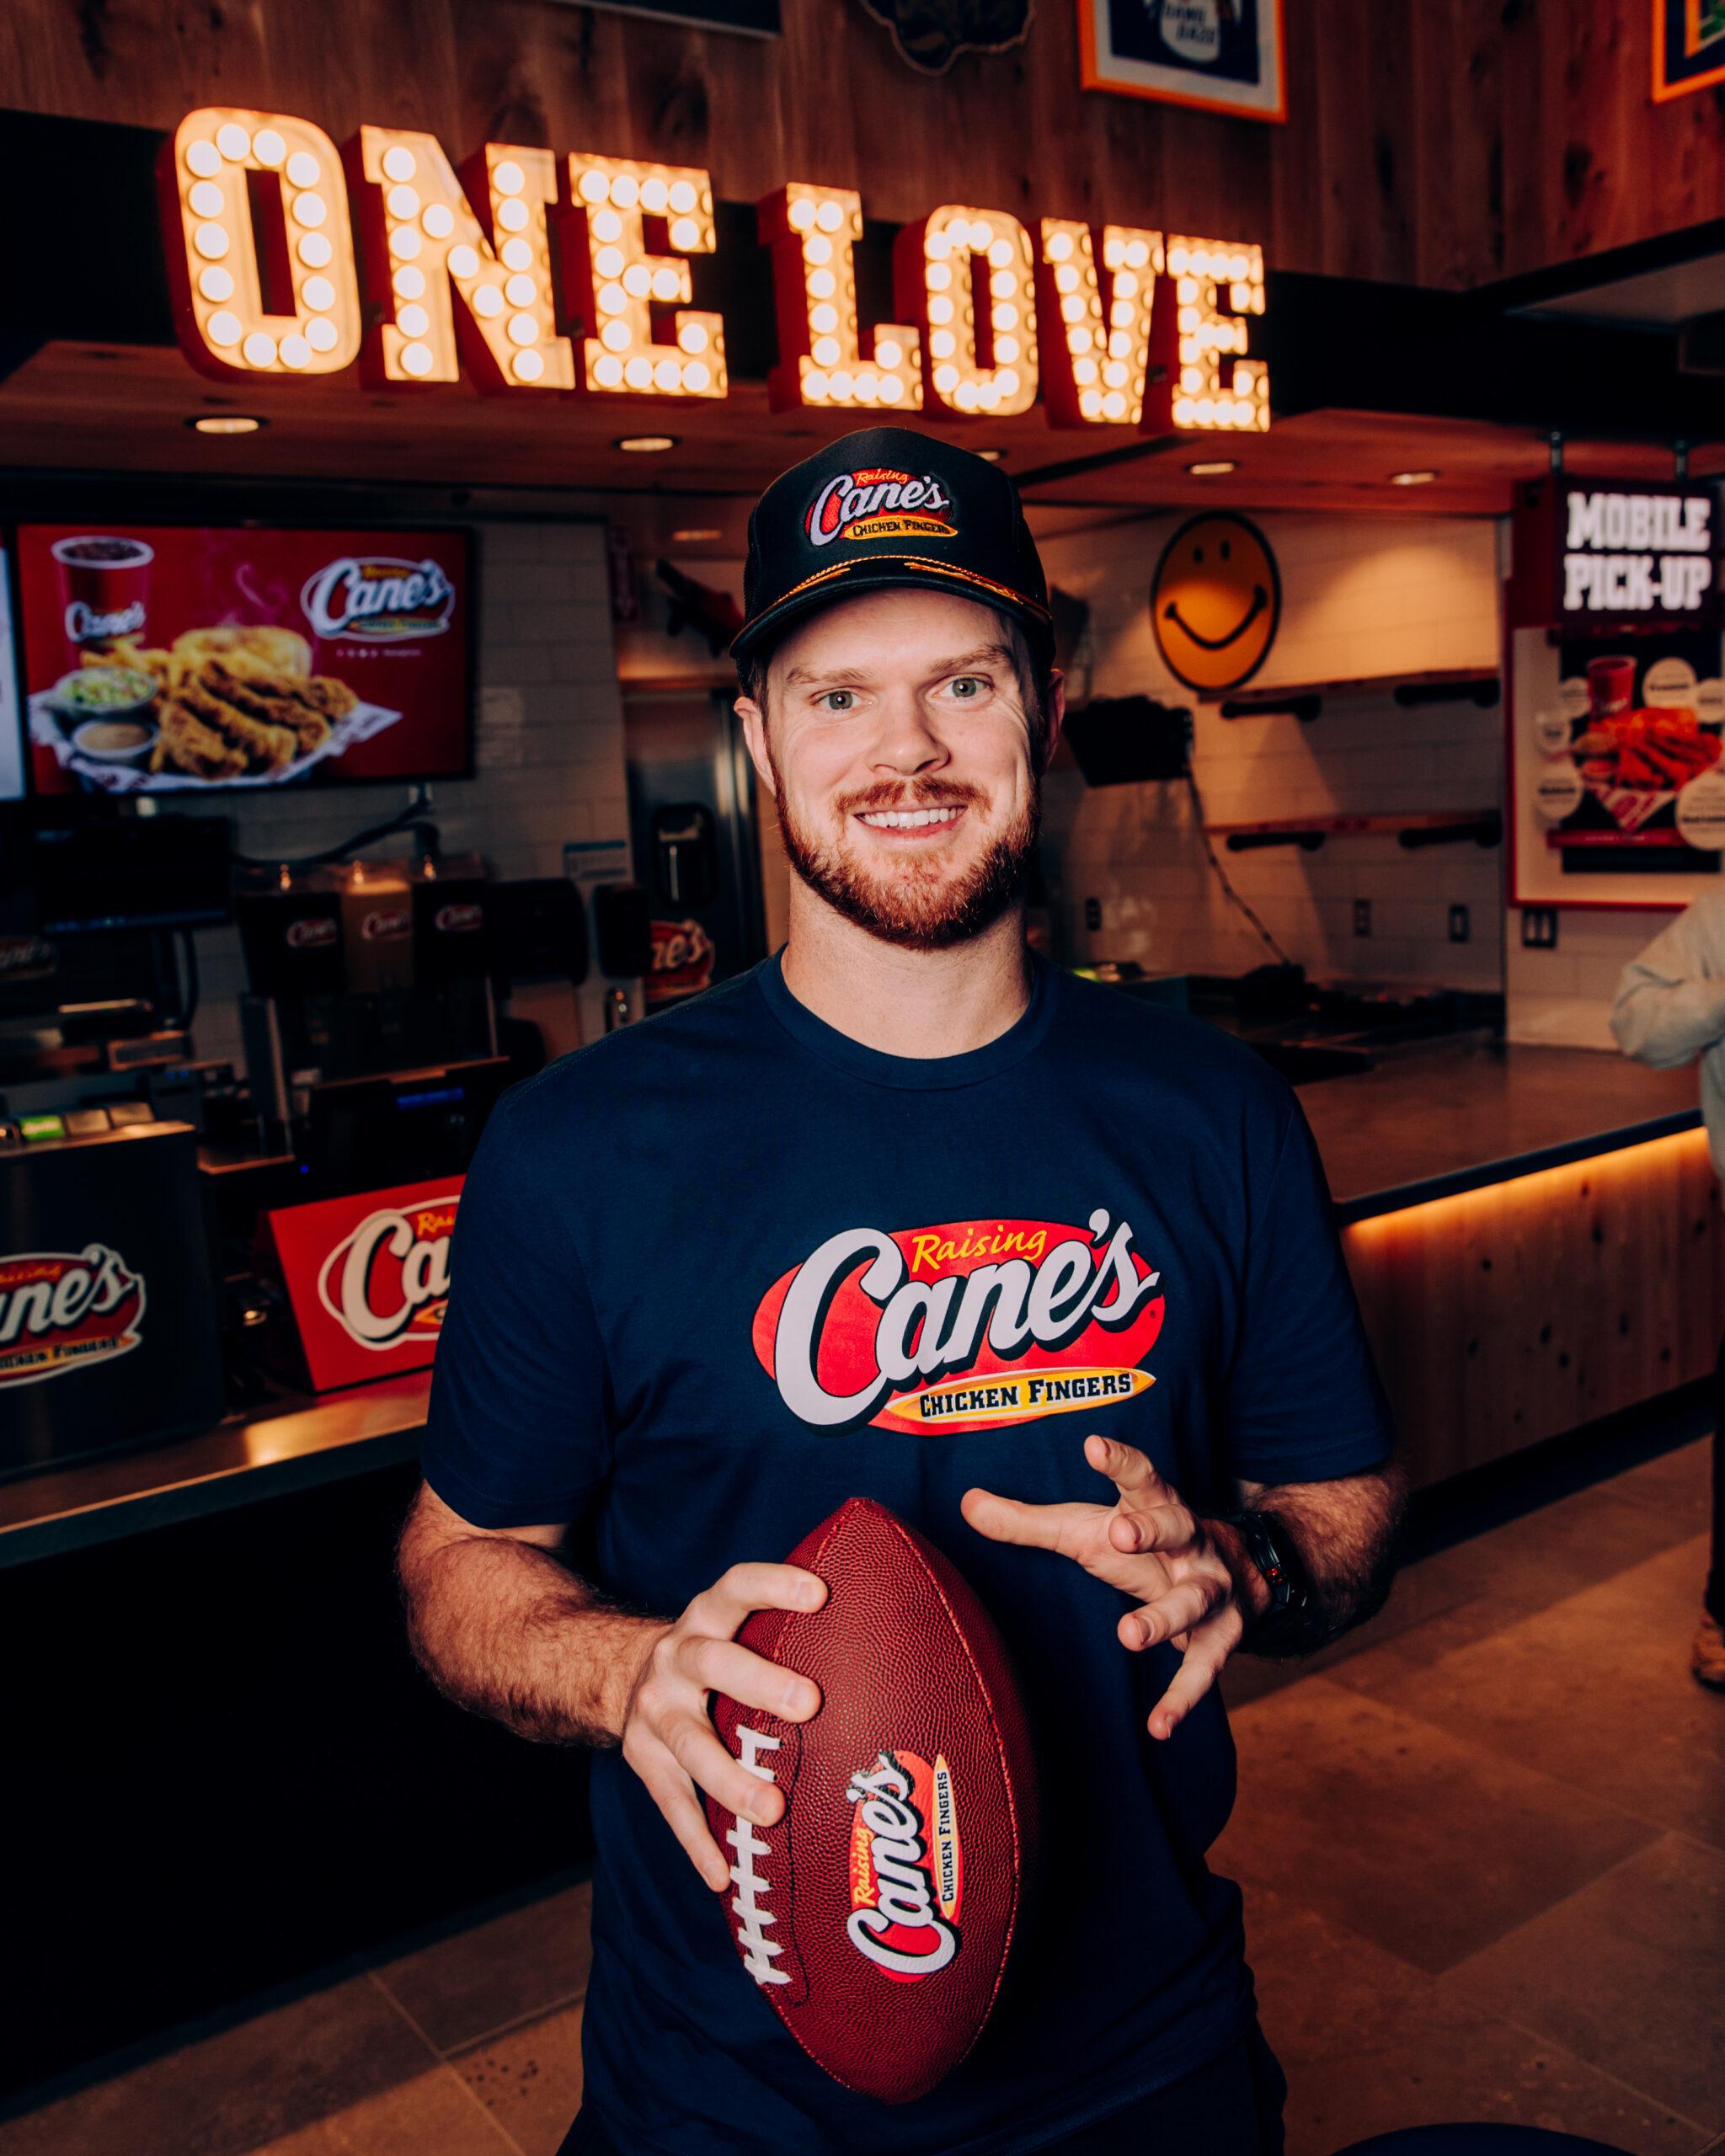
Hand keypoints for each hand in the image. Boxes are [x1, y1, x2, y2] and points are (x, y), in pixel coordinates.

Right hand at [619, 1562, 826, 1891]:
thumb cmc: (717, 1655)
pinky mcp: (641, 1759)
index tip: (820, 1593)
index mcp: (708, 1616)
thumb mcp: (735, 1627)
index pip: (737, 1586)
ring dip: (730, 1778)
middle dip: (760, 1681)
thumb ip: (789, 1633)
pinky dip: (697, 1842)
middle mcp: (676, 1655)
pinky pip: (671, 1804)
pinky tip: (724, 1876)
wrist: (622, 1676)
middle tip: (810, 1703)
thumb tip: (898, 1638)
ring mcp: (655, 1709)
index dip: (774, 1584)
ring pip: (691, 1742)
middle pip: (714, 1661)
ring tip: (771, 1809)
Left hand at [962, 1435, 1255, 1739]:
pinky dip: (1183, 1697)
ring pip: (1193, 1599)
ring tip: (1129, 1635)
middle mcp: (1190, 1541)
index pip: (1140, 1475)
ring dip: (1164, 1617)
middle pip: (1176, 1526)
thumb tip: (965, 1503)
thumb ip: (1028, 1521)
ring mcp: (1210, 1588)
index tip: (1094, 1444)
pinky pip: (1204, 1667)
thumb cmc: (1140, 1545)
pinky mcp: (1221, 1635)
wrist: (1234, 1572)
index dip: (1119, 1460)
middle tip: (1122, 1533)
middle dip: (1153, 1529)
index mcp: (1155, 1505)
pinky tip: (1158, 1725)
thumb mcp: (1086, 1529)